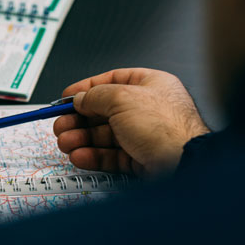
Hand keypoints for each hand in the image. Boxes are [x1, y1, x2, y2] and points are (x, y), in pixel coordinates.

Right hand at [53, 68, 209, 177]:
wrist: (184, 162)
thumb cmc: (165, 126)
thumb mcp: (121, 97)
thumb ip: (95, 96)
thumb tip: (80, 98)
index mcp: (150, 85)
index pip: (112, 81)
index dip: (86, 89)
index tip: (66, 98)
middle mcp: (148, 109)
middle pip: (104, 111)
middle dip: (78, 119)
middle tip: (60, 125)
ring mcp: (145, 135)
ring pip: (105, 136)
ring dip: (81, 139)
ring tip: (65, 143)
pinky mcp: (142, 159)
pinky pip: (112, 156)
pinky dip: (93, 156)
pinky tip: (79, 156)